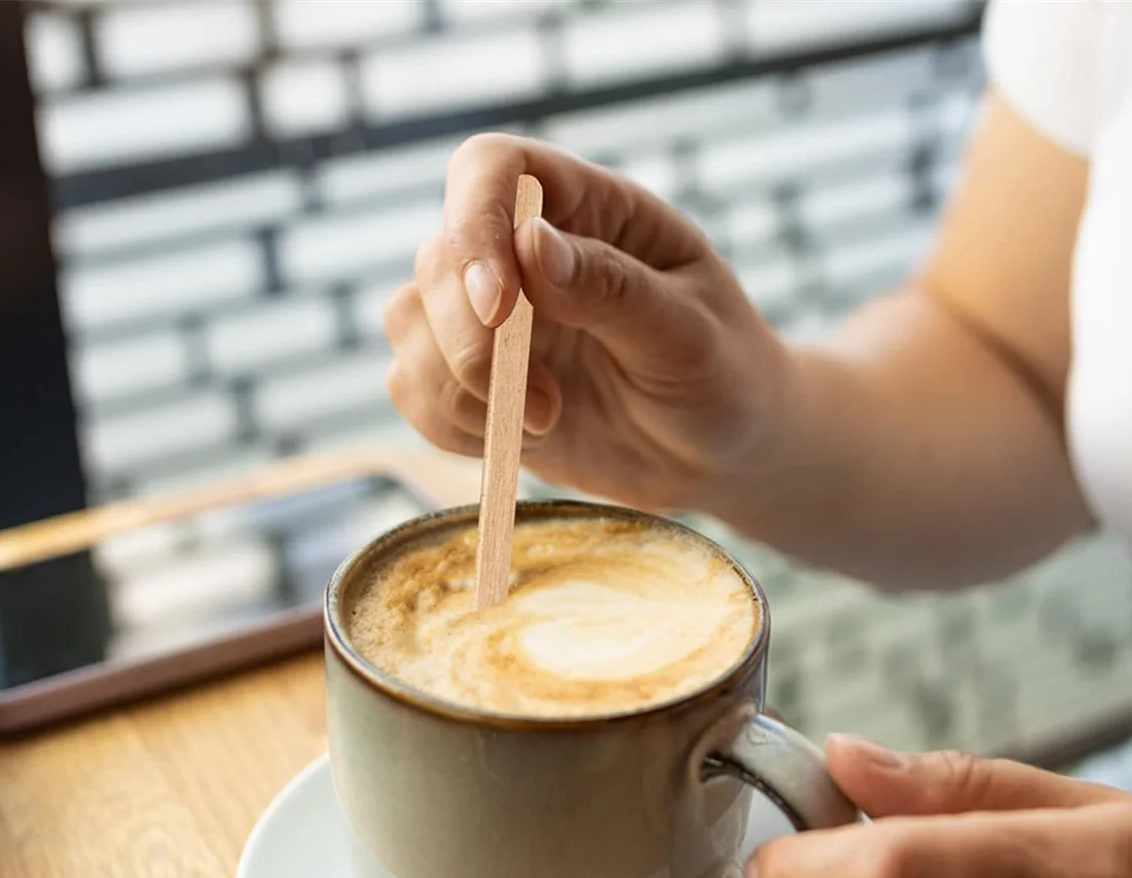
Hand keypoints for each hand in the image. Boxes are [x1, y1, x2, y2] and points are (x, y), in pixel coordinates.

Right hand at [383, 133, 791, 512]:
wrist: (719, 453)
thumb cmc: (723, 377)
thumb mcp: (689, 334)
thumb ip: (613, 289)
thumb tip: (529, 243)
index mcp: (586, 210)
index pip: (491, 170)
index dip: (475, 226)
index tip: (501, 309)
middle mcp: (524, 256)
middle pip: (436, 260)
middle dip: (469, 342)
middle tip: (544, 407)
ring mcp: (494, 322)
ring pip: (408, 325)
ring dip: (458, 389)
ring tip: (544, 425)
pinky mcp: (476, 384)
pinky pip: (412, 388)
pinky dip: (448, 423)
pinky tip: (519, 440)